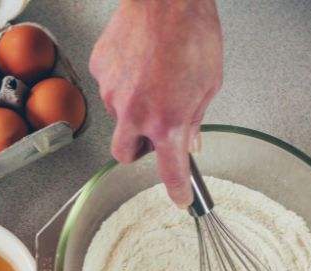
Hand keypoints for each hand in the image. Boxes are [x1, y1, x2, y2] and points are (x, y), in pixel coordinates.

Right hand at [90, 0, 222, 205]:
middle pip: (125, 155)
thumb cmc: (192, 31)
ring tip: (152, 80)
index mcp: (168, 121)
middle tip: (153, 135)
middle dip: (138, 151)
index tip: (180, 199)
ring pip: (118, 118)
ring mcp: (112, 93)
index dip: (176, 190)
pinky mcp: (100, 71)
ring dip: (133, 111)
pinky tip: (139, 64)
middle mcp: (135, 113)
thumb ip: (196, 117)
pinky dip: (123, 83)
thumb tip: (191, 139)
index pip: (170, 171)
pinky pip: (110, 88)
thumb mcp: (209, 83)